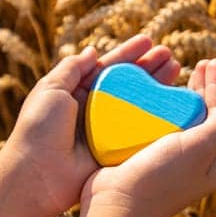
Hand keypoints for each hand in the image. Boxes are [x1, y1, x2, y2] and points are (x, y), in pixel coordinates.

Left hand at [0, 35, 182, 216]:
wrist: (38, 175)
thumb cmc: (39, 130)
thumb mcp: (50, 90)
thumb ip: (71, 68)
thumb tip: (92, 51)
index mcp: (79, 93)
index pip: (108, 68)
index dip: (129, 54)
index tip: (150, 41)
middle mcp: (96, 110)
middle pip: (129, 84)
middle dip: (150, 68)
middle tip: (171, 56)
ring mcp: (110, 131)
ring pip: (140, 105)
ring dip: (158, 88)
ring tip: (177, 71)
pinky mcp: (119, 151)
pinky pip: (143, 133)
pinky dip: (160, 120)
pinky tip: (175, 107)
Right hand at [74, 58, 215, 216]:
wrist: (116, 206)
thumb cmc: (161, 178)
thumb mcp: (198, 148)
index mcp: (215, 161)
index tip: (212, 62)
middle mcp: (196, 161)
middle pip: (205, 116)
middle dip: (204, 88)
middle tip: (201, 63)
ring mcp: (171, 160)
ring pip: (182, 119)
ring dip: (183, 95)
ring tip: (182, 72)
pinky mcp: (146, 157)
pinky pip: (159, 125)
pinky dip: (161, 107)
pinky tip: (155, 94)